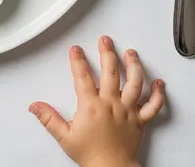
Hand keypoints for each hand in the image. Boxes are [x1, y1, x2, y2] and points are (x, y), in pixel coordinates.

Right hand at [29, 36, 164, 166]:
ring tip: (131, 53)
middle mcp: (111, 104)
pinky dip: (158, 93)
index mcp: (92, 106)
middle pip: (111, 71)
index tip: (76, 50)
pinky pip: (153, 105)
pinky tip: (159, 83)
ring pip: (135, 82)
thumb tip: (35, 106)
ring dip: (134, 65)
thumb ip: (49, 118)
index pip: (83, 77)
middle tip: (105, 40)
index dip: (78, 61)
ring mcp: (128, 110)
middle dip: (107, 52)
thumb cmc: (91, 155)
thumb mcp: (64, 136)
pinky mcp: (140, 120)